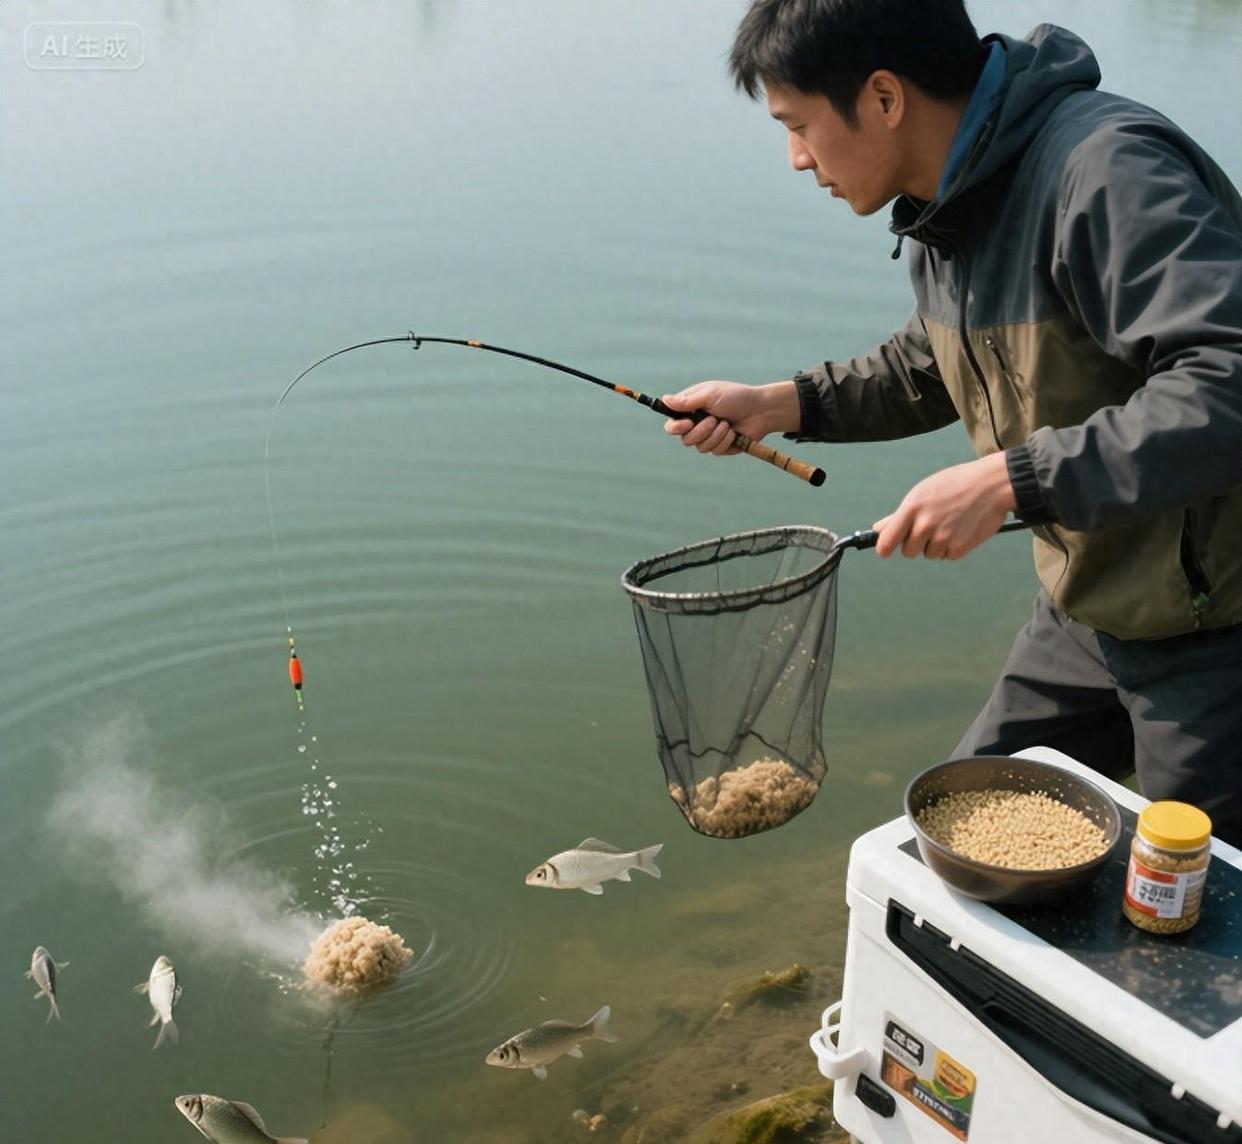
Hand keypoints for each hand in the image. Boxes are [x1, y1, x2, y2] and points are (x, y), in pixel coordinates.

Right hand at [661, 380, 797, 455]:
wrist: (761, 410)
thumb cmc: (736, 397)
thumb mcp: (710, 395)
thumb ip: (687, 401)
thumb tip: (664, 400)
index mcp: (691, 409)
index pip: (672, 423)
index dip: (675, 427)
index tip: (686, 424)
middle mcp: (697, 424)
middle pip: (685, 439)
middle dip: (701, 431)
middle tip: (714, 420)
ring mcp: (708, 437)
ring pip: (700, 447)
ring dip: (715, 435)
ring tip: (727, 423)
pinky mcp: (720, 447)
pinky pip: (715, 451)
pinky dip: (725, 441)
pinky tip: (733, 432)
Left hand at [873, 453, 1016, 559]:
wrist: (992, 485)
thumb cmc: (955, 485)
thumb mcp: (923, 492)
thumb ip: (899, 515)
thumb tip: (878, 529)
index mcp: (912, 509)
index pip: (887, 541)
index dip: (884, 548)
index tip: (885, 550)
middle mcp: (924, 525)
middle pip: (908, 551)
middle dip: (915, 543)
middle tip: (930, 526)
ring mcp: (942, 538)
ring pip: (928, 554)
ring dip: (935, 545)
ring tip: (949, 523)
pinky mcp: (959, 548)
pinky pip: (946, 556)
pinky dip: (951, 547)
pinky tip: (960, 529)